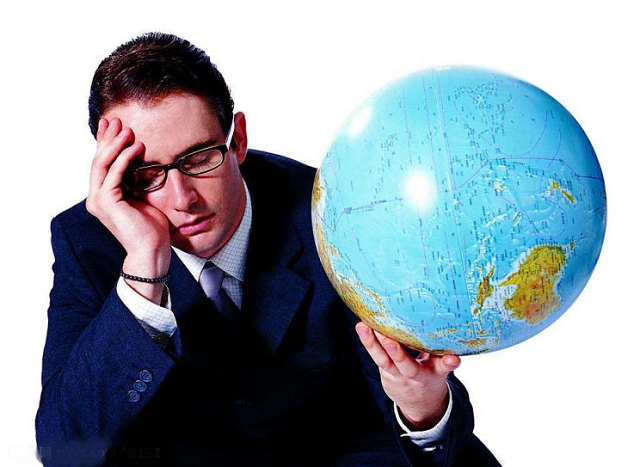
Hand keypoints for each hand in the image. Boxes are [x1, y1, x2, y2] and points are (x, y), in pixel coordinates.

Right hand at [86, 117, 170, 301]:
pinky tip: (136, 147)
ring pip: (102, 164)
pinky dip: (125, 158)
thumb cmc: (151, 228)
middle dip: (107, 138)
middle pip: (98, 160)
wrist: (152, 251)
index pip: (102, 164)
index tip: (115, 125)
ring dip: (115, 145)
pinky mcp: (108, 203)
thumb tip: (141, 162)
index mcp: (103, 196)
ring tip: (128, 130)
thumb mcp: (144, 197)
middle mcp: (96, 197)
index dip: (106, 143)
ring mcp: (99, 200)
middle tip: (117, 119)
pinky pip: (114, 174)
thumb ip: (137, 180)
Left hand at [355, 321, 459, 429]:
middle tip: (389, 339)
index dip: (446, 363)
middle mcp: (411, 378)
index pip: (440, 369)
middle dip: (397, 353)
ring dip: (371, 343)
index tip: (452, 358)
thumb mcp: (440, 372)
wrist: (418, 404)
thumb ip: (445, 362)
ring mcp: (395, 376)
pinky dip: (368, 342)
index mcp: (431, 376)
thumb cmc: (430, 378)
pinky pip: (376, 357)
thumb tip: (455, 356)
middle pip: (404, 366)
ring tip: (362, 327)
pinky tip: (362, 327)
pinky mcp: (383, 373)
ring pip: (382, 360)